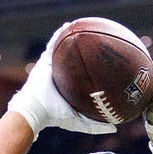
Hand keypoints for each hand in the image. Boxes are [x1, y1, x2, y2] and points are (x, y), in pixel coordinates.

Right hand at [8, 21, 117, 137]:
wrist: (36, 110)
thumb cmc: (56, 117)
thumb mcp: (80, 122)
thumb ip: (96, 125)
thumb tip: (116, 127)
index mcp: (68, 87)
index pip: (81, 75)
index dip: (91, 69)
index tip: (103, 62)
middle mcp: (61, 75)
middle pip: (73, 60)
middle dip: (83, 51)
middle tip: (96, 42)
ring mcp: (52, 67)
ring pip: (62, 50)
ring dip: (70, 38)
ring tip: (80, 26)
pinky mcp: (44, 62)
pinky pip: (52, 45)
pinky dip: (59, 35)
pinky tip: (67, 26)